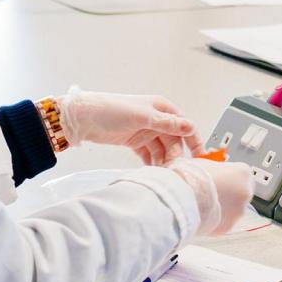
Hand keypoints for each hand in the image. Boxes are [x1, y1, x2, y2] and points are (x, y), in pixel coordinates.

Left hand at [60, 91, 201, 163]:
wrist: (81, 118)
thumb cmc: (109, 109)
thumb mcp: (142, 116)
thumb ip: (167, 123)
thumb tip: (189, 126)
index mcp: (161, 108)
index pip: (184, 126)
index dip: (193, 141)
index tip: (200, 156)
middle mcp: (156, 119)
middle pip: (173, 141)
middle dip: (175, 155)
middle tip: (175, 169)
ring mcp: (145, 131)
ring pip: (161, 149)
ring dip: (164, 160)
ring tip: (164, 173)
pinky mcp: (134, 141)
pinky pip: (148, 154)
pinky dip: (152, 162)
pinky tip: (153, 171)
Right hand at [167, 158, 253, 236]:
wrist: (178, 198)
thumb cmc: (187, 178)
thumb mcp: (203, 163)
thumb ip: (215, 168)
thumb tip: (213, 171)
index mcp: (242, 172)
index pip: (241, 174)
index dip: (228, 177)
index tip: (220, 180)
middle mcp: (246, 192)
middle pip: (240, 192)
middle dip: (228, 193)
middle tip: (210, 194)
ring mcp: (239, 210)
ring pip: (233, 209)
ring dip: (222, 208)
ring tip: (203, 205)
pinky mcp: (229, 226)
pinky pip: (223, 222)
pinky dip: (215, 220)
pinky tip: (202, 215)